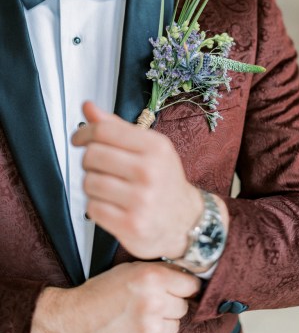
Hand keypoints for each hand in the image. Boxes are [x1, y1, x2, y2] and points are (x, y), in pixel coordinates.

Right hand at [29, 261, 200, 332]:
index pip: (191, 284)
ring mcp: (151, 329)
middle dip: (171, 303)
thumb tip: (185, 274)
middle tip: (150, 301)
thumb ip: (160, 270)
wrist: (74, 324)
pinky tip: (136, 330)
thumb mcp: (130, 270)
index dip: (184, 285)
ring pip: (174, 325)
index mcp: (152, 278)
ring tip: (140, 316)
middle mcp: (154, 302)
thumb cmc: (100, 294)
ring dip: (163, 322)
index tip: (180, 287)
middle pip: (183, 306)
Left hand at [72, 101, 203, 259]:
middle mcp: (150, 171)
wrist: (186, 220)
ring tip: (108, 188)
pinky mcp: (131, 225)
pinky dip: (96, 206)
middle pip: (92, 155)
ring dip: (92, 185)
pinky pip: (92, 208)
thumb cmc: (163, 181)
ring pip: (89, 182)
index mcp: (155, 147)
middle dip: (89, 161)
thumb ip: (117, 128)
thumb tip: (88, 107)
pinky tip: (111, 205)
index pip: (104, 131)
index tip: (78, 139)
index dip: (84, 133)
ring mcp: (141, 199)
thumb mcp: (149, 148)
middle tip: (99, 167)